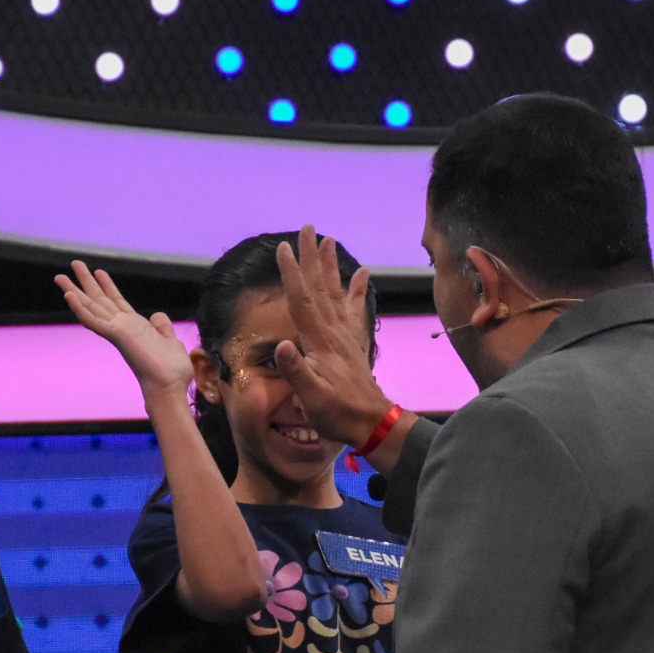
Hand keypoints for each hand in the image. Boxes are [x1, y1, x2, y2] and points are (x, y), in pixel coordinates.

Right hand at [57, 261, 195, 402]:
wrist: (170, 386)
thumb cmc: (171, 371)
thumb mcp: (170, 341)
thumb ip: (162, 327)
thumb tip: (158, 316)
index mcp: (135, 327)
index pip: (117, 302)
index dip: (108, 286)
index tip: (99, 271)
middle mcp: (122, 327)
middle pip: (99, 300)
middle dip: (86, 282)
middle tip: (74, 263)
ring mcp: (117, 331)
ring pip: (91, 307)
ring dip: (75, 290)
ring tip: (60, 275)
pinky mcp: (116, 337)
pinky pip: (93, 321)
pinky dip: (80, 308)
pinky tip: (69, 295)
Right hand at [270, 227, 388, 451]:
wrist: (372, 424)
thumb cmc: (337, 414)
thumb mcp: (310, 398)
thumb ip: (296, 371)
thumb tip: (282, 345)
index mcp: (319, 342)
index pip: (302, 300)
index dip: (292, 272)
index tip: (284, 247)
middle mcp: (334, 332)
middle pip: (320, 287)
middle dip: (312, 257)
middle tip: (308, 228)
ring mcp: (346, 336)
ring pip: (336, 292)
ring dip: (331, 265)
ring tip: (329, 240)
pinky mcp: (354, 343)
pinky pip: (355, 310)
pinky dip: (357, 290)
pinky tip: (362, 273)